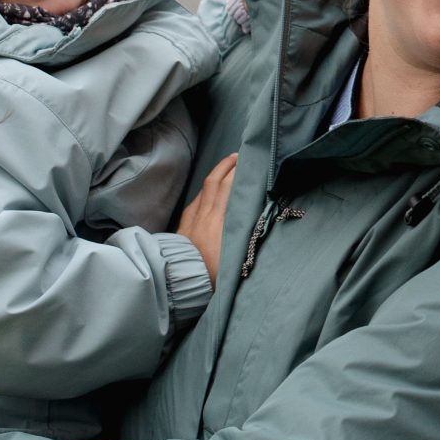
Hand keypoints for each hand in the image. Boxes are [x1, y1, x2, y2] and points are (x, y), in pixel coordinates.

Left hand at [178, 153, 237, 281]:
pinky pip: (194, 204)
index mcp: (220, 221)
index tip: (246, 161)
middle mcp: (205, 215)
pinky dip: (203, 194)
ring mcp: (191, 219)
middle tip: (236, 157)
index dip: (236, 172)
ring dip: (215, 177)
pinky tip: (206, 195)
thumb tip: (256, 220)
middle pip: (215, 182)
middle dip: (225, 166)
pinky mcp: (182, 227)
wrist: (182, 283)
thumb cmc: (214, 274)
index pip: (228, 187)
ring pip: (203, 191)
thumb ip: (245, 235)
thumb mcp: (237, 255)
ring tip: (224, 170)